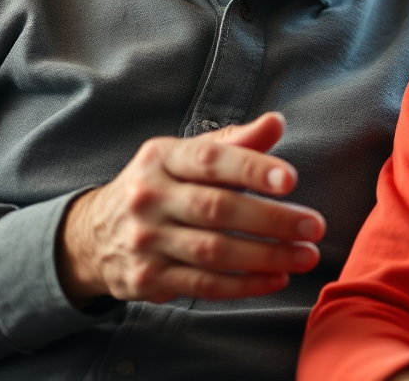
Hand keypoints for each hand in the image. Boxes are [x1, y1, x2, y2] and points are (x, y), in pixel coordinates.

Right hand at [57, 112, 324, 305]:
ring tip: (306, 255)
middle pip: (217, 210)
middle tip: (314, 225)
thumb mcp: (188, 154)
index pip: (210, 160)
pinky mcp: (148, 279)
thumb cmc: (162, 184)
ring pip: (214, 252)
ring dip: (266, 256)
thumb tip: (276, 122)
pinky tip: (276, 279)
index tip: (292, 179)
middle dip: (271, 219)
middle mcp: (150, 197)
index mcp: (163, 158)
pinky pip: (203, 285)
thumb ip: (235, 142)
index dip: (252, 169)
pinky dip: (244, 285)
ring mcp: (146, 241)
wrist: (94, 233)